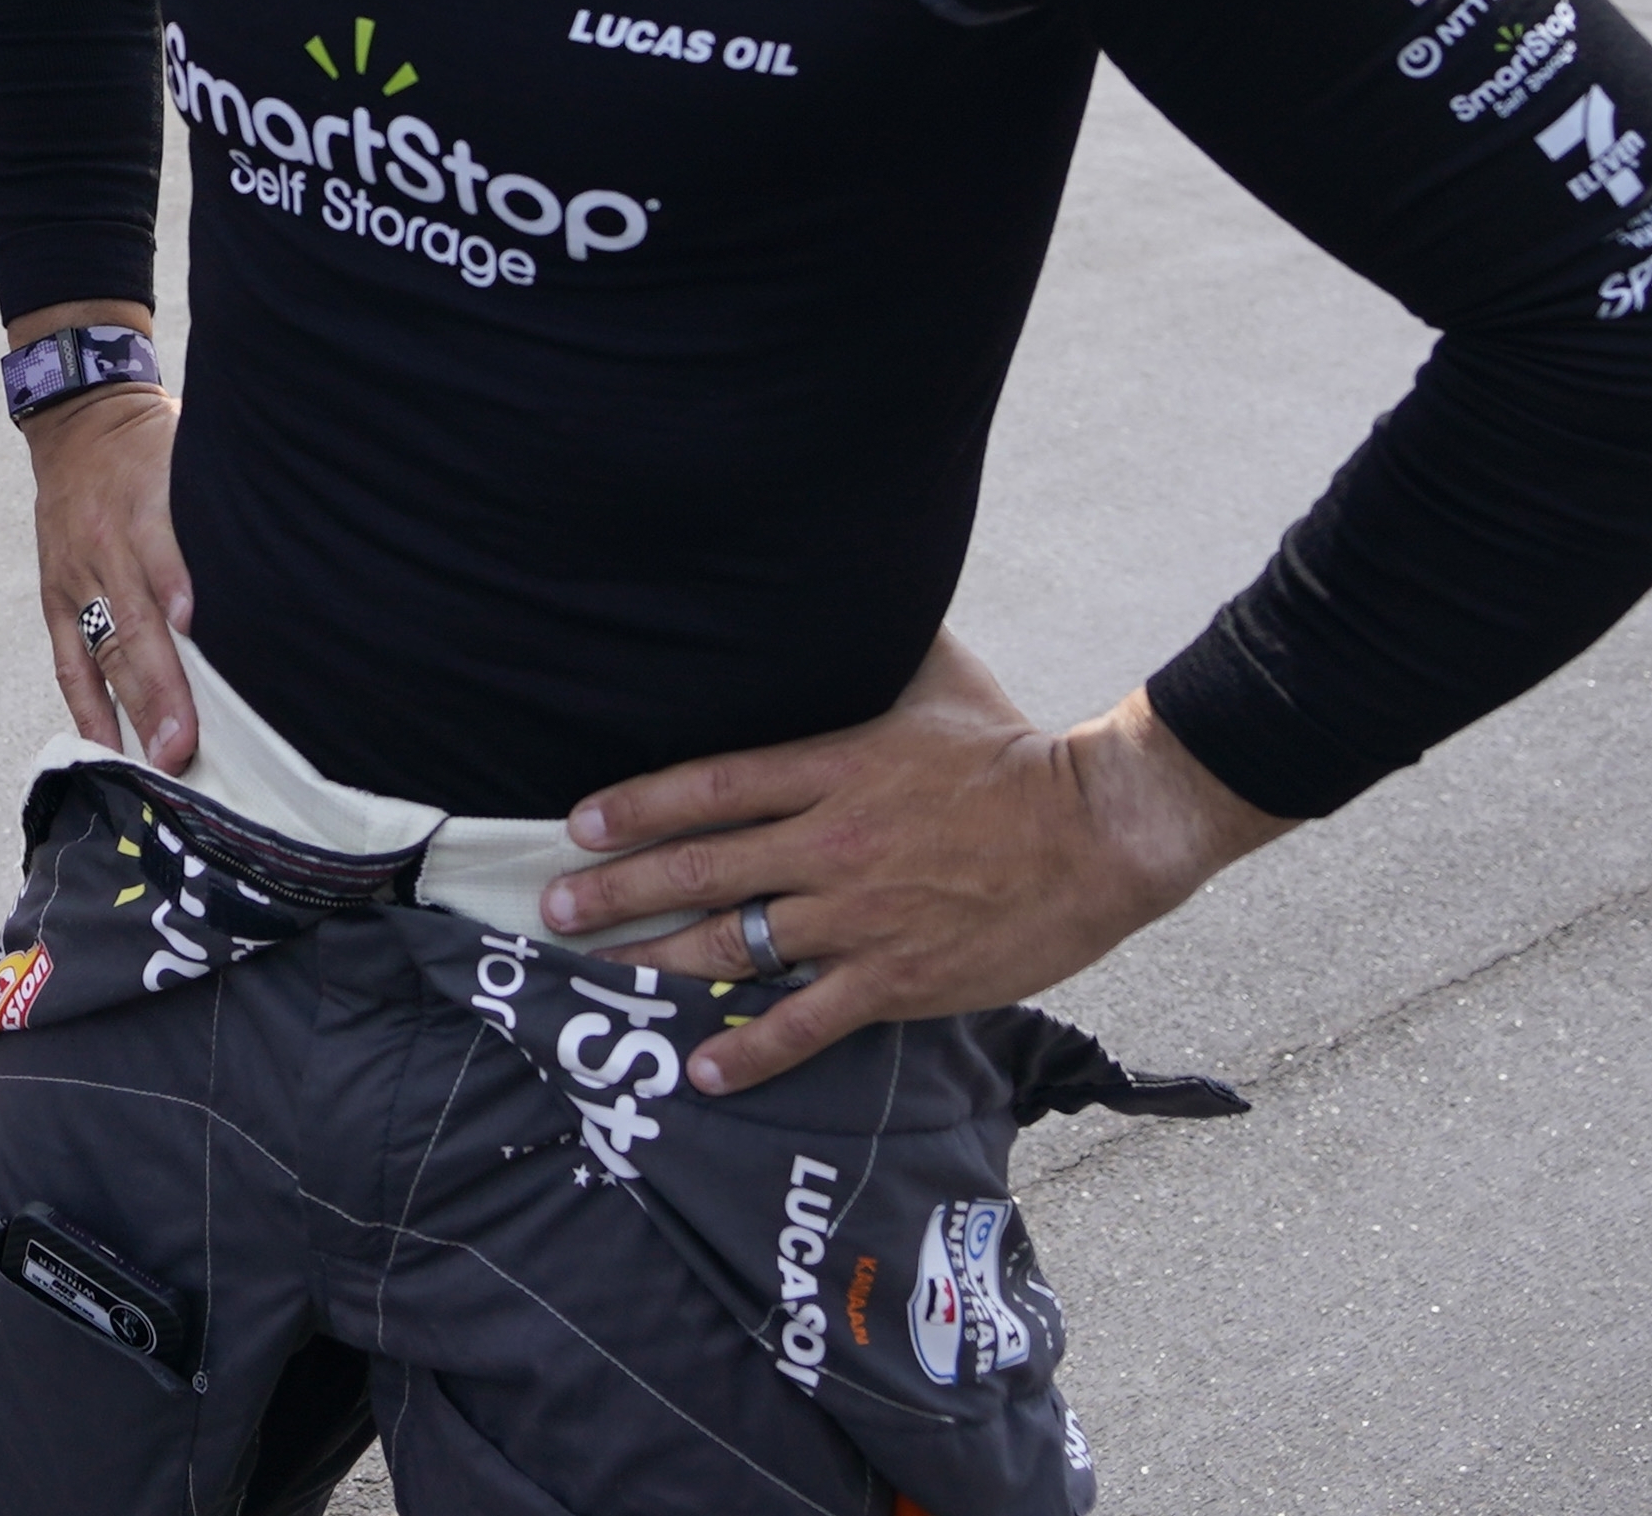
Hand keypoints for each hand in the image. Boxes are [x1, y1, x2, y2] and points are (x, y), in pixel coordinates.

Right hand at [29, 382, 193, 768]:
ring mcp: (75, 577)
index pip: (160, 551)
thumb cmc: (153, 444)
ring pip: (103, 651)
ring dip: (131, 709)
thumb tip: (287, 546)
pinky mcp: (55, 598)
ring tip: (159, 761)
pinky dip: (86, 708)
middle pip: (133, 621)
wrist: (78, 423)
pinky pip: (68, 662)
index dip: (176, 588)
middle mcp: (105, 546)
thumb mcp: (190, 453)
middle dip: (160, 686)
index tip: (196, 629)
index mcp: (143, 504)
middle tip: (185, 745)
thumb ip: (224, 501)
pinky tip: (105, 750)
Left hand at [535, 629, 1289, 1094]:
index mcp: (833, 767)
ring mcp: (860, 917)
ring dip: (655, 963)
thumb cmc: (1014, 751)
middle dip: (615, 892)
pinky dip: (749, 1047)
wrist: (1099, 831)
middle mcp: (830, 844)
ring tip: (597, 975)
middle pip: (699, 869)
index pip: (709, 785)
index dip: (634, 807)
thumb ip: (871, 645)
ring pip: (732, 945)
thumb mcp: (936, 677)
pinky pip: (805, 1021)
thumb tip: (838, 584)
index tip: (579, 826)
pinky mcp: (896, 979)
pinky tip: (701, 1067)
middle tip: (552, 907)